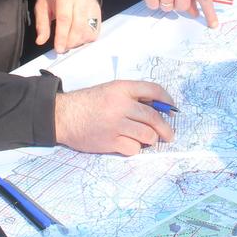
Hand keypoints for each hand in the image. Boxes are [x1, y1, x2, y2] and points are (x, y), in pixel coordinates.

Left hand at [34, 0, 101, 53]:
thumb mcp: (42, 4)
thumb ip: (41, 23)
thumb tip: (40, 41)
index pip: (65, 19)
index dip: (62, 36)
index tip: (58, 48)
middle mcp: (81, 0)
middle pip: (78, 27)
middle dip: (70, 42)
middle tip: (61, 48)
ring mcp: (92, 6)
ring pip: (88, 31)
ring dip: (78, 42)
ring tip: (69, 42)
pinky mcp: (99, 12)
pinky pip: (95, 31)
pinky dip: (87, 39)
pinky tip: (78, 38)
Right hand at [54, 80, 175, 154]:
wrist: (63, 116)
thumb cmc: (88, 103)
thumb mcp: (110, 90)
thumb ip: (132, 96)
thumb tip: (159, 108)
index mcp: (122, 88)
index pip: (153, 90)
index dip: (167, 100)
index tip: (172, 109)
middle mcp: (120, 105)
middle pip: (154, 117)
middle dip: (166, 128)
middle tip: (169, 135)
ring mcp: (115, 124)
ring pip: (147, 135)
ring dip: (151, 139)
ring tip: (147, 140)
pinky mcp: (110, 142)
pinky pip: (134, 148)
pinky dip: (135, 148)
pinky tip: (129, 144)